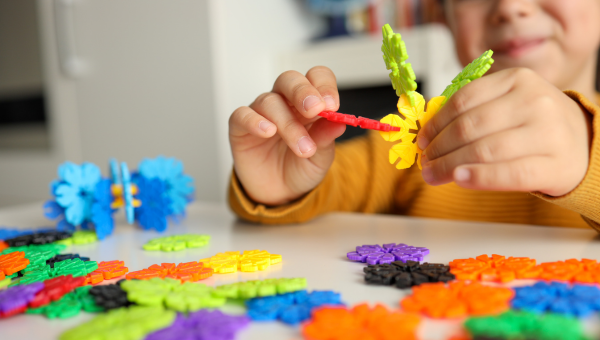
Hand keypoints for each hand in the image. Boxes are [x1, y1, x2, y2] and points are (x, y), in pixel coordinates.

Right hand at [229, 66, 345, 205]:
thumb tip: (339, 122)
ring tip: (302, 148)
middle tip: (315, 110)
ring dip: (288, 124)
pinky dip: (254, 121)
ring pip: (270, 102)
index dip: (324, 86)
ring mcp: (261, 113)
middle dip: (303, 92)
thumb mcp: (320, 157)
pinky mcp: (240, 127)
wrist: (279, 193)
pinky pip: (242, 115)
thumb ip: (326, 138)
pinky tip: (267, 131)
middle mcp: (284, 102)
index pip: (316, 78)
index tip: (332, 106)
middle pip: (290, 80)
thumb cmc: (300, 168)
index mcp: (308, 103)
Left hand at [417, 68, 591, 196]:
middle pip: (470, 127)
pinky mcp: (554, 165)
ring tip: (433, 174)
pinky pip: (510, 174)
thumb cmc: (534, 125)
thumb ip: (473, 111)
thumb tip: (427, 132)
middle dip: (439, 148)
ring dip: (450, 165)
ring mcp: (547, 133)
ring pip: (485, 150)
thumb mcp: (508, 104)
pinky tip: (459, 180)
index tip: (422, 139)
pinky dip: (479, 177)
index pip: (464, 100)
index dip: (437, 123)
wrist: (582, 144)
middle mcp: (534, 101)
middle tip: (425, 162)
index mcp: (517, 79)